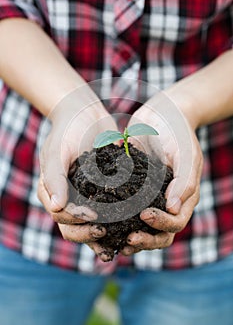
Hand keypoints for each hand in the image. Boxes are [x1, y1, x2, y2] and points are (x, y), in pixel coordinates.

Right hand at [38, 86, 116, 260]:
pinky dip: (119, 222)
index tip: (93, 217)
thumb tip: (56, 207)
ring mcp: (87, 196)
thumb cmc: (67, 129)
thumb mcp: (57, 150)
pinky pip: (111, 210)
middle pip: (74, 227)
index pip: (60, 215)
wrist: (85, 113)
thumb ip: (54, 177)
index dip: (75, 220)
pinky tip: (133, 227)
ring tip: (121, 243)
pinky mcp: (105, 191)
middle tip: (106, 233)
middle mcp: (69, 198)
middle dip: (88, 234)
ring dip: (104, 236)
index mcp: (53, 192)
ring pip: (93, 224)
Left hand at [121, 91, 202, 254]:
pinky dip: (114, 217)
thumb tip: (174, 209)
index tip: (145, 215)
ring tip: (111, 238)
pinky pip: (122, 207)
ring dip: (126, 235)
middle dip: (144, 239)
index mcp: (181, 197)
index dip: (162, 225)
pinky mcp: (130, 188)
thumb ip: (185, 182)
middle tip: (127, 239)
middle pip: (158, 233)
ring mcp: (147, 197)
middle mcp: (164, 202)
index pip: (175, 222)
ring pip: (139, 226)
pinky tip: (99, 217)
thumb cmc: (180, 133)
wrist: (162, 114)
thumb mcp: (187, 154)